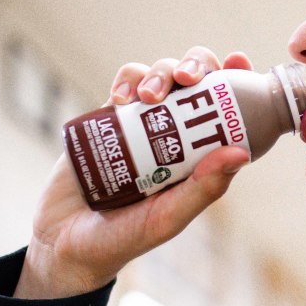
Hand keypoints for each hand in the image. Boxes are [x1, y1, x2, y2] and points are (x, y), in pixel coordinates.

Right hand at [14, 47, 254, 298]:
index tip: (241, 62)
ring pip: (158, 75)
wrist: (63, 244)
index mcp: (198, 156)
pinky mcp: (108, 119)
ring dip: (158, 73)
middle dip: (195, 65)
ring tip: (148, 96)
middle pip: (194, 81)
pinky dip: (126, 80)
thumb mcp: (167, 218)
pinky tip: (120, 98)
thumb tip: (241, 152)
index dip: (236, 80)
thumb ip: (203, 189)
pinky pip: (123, 84)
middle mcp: (173, 134)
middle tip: (186, 78)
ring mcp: (140, 123)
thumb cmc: (123, 239)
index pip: (225, 110)